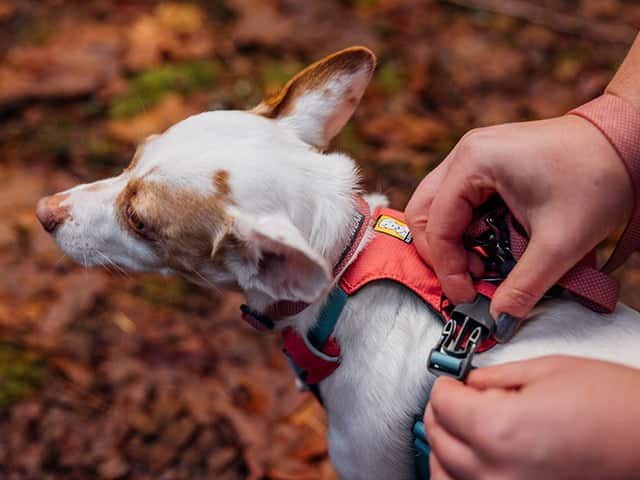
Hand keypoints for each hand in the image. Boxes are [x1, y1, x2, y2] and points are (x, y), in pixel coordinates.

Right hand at [405, 116, 633, 324]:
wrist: (628, 141)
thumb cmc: (598, 177)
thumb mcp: (560, 243)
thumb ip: (524, 286)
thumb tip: (500, 318)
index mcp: (473, 162)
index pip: (437, 226)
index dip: (448, 268)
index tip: (467, 296)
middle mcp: (465, 153)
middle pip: (425, 213)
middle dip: (442, 254)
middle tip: (469, 280)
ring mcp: (475, 155)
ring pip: (439, 208)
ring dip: (455, 242)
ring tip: (484, 263)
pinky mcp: (487, 163)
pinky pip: (459, 201)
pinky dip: (469, 229)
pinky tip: (493, 243)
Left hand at [425, 356, 639, 479]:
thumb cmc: (614, 407)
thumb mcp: (546, 371)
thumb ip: (494, 377)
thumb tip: (469, 383)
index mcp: (499, 429)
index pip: (442, 404)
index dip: (445, 384)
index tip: (452, 381)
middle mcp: (496, 471)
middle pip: (438, 437)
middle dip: (441, 411)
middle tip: (455, 397)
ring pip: (444, 472)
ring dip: (444, 445)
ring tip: (461, 427)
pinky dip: (458, 475)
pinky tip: (472, 459)